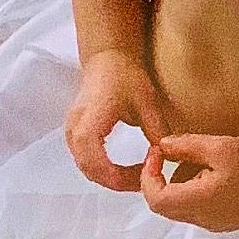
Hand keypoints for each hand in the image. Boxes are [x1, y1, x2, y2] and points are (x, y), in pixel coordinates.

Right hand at [64, 49, 172, 190]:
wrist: (107, 57)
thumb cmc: (124, 74)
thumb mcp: (147, 103)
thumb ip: (157, 131)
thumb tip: (167, 159)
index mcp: (89, 123)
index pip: (98, 166)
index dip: (121, 178)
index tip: (144, 176)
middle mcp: (74, 129)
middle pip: (90, 171)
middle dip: (117, 182)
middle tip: (143, 181)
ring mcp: (71, 131)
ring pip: (86, 168)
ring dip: (109, 177)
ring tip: (135, 175)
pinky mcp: (74, 131)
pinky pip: (85, 160)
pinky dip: (102, 169)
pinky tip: (122, 167)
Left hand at [140, 133, 238, 232]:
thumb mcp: (220, 147)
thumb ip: (186, 146)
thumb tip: (162, 146)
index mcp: (199, 202)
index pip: (155, 199)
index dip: (147, 176)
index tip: (156, 154)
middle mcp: (202, 219)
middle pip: (162, 206)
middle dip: (158, 179)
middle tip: (166, 155)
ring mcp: (211, 224)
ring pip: (177, 207)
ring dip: (175, 184)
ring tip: (194, 160)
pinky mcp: (220, 223)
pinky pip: (194, 209)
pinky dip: (190, 191)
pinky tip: (209, 173)